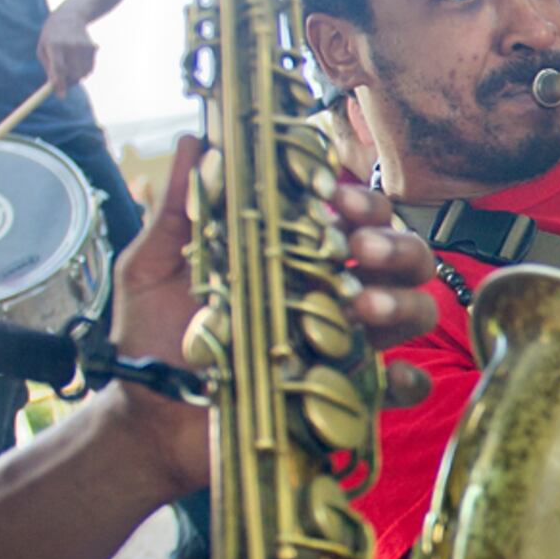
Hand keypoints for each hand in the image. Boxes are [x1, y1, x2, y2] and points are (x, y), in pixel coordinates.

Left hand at [36, 10, 100, 93]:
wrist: (70, 16)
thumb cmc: (51, 36)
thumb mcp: (43, 49)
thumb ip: (49, 69)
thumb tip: (57, 89)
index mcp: (54, 45)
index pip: (58, 67)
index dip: (60, 83)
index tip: (61, 96)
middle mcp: (71, 46)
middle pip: (72, 74)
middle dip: (67, 83)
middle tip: (62, 84)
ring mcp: (84, 47)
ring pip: (82, 74)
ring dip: (76, 77)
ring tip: (69, 66)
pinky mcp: (93, 48)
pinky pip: (89, 70)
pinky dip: (84, 71)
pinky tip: (77, 60)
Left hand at [102, 137, 448, 494]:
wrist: (146, 417)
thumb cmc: (150, 338)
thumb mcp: (153, 266)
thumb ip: (180, 208)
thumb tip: (193, 141)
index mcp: (295, 254)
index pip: (351, 216)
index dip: (357, 201)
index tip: (335, 199)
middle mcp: (330, 294)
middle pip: (400, 256)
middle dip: (392, 245)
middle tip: (356, 250)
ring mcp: (344, 345)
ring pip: (413, 310)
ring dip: (400, 301)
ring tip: (361, 308)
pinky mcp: (344, 397)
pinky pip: (403, 387)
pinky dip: (408, 380)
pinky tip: (388, 375)